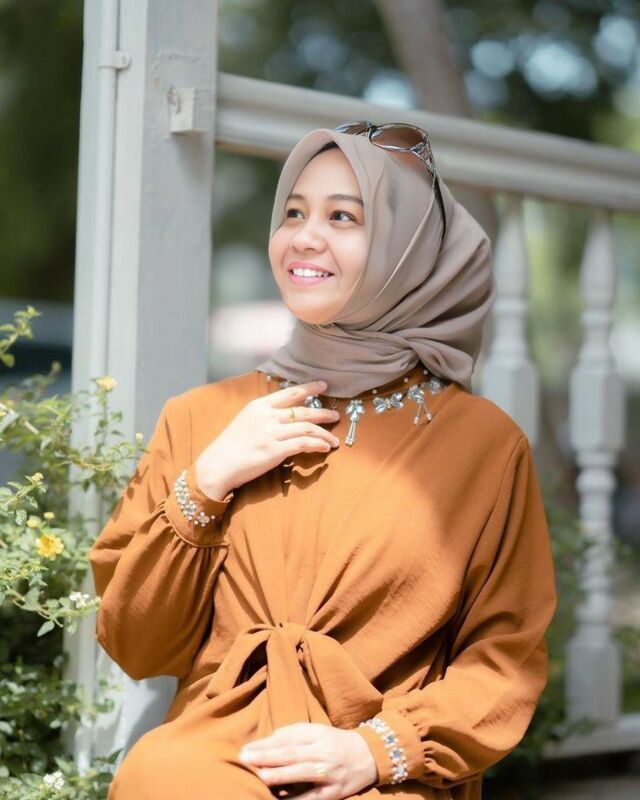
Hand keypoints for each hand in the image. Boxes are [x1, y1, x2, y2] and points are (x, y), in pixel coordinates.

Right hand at [195, 380, 340, 496]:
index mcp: (259, 406)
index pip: (290, 393)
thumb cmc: (229, 446)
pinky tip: (324, 448)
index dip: (309, 388)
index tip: (323, 385)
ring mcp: (271, 433)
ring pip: (307, 428)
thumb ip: (264, 415)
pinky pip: (303, 444)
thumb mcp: (245, 421)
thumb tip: (285, 415)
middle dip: (323, 413)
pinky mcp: (275, 450)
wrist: (217, 466)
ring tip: (334, 439)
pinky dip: (317, 444)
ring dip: (324, 433)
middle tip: (335, 416)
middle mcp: (267, 416)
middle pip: (303, 411)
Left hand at [237, 722, 376, 798]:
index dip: (267, 743)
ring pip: (302, 773)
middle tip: (245, 759)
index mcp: (317, 734)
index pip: (288, 738)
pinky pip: (313, 798)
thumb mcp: (317, 731)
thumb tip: (268, 740)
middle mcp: (323, 751)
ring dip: (280, 775)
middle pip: (293, 753)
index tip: (246, 749)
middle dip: (268, 756)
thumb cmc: (334, 742)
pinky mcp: (334, 793)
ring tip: (261, 776)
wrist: (369, 756)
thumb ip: (293, 733)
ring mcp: (329, 772)